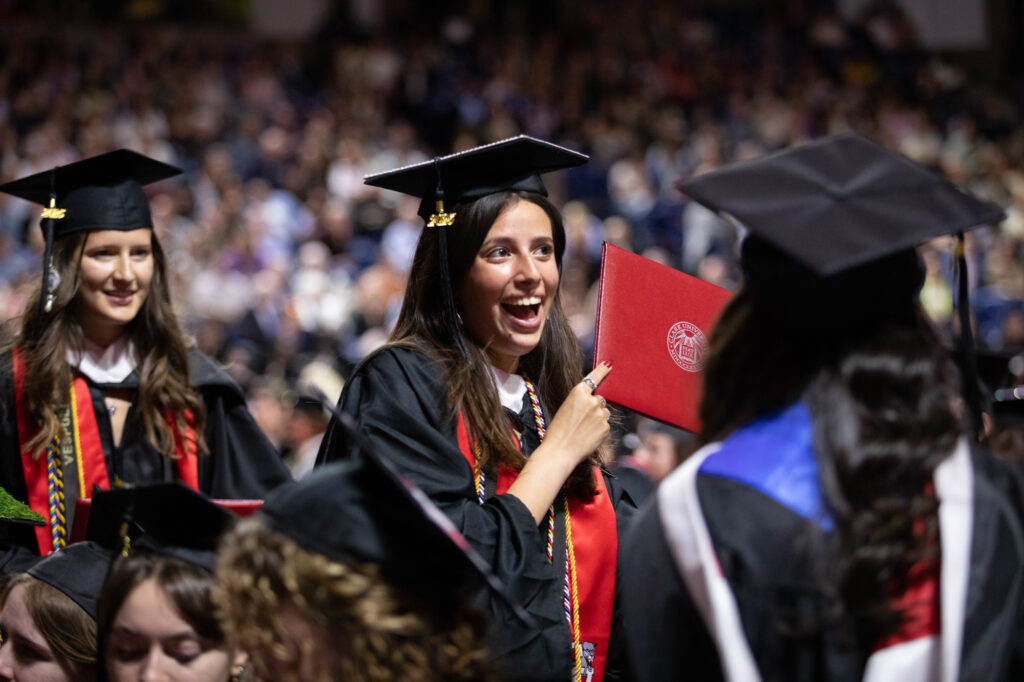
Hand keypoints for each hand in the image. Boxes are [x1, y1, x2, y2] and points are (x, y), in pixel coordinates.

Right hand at [506, 363, 611, 522]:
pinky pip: (605, 425)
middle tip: (582, 420)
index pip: (594, 377)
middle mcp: (593, 400)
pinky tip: (587, 437)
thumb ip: (581, 402)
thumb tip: (597, 404)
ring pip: (604, 413)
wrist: (560, 451)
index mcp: (578, 392)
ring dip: (597, 419)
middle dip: (595, 407)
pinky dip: (598, 430)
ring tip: (582, 431)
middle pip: (600, 399)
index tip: (609, 365)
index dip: (602, 371)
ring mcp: (601, 414)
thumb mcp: (565, 408)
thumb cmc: (557, 431)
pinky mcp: (606, 427)